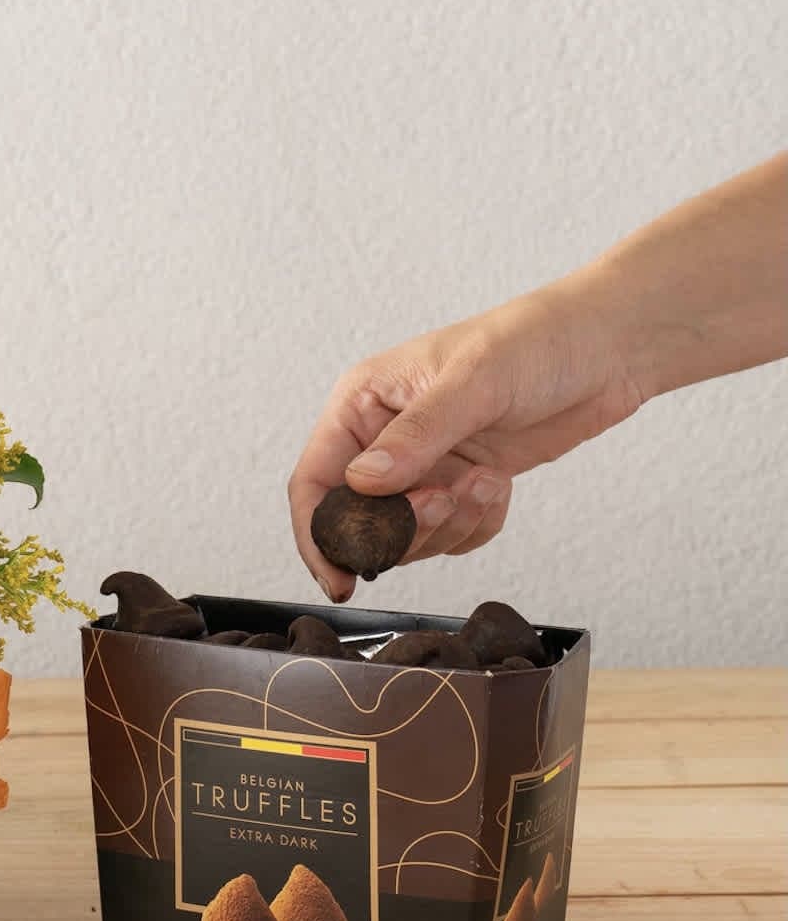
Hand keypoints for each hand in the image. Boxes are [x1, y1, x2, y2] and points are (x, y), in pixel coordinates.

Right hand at [288, 282, 647, 601]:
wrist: (605, 347)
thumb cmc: (534, 341)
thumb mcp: (472, 383)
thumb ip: (415, 436)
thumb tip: (362, 484)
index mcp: (362, 404)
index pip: (315, 481)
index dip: (318, 535)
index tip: (341, 579)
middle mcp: (382, 438)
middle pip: (357, 521)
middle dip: (401, 529)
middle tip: (445, 505)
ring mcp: (423, 465)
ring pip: (405, 535)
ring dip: (447, 526)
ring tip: (486, 482)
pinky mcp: (460, 484)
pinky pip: (451, 535)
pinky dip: (475, 526)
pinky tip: (499, 485)